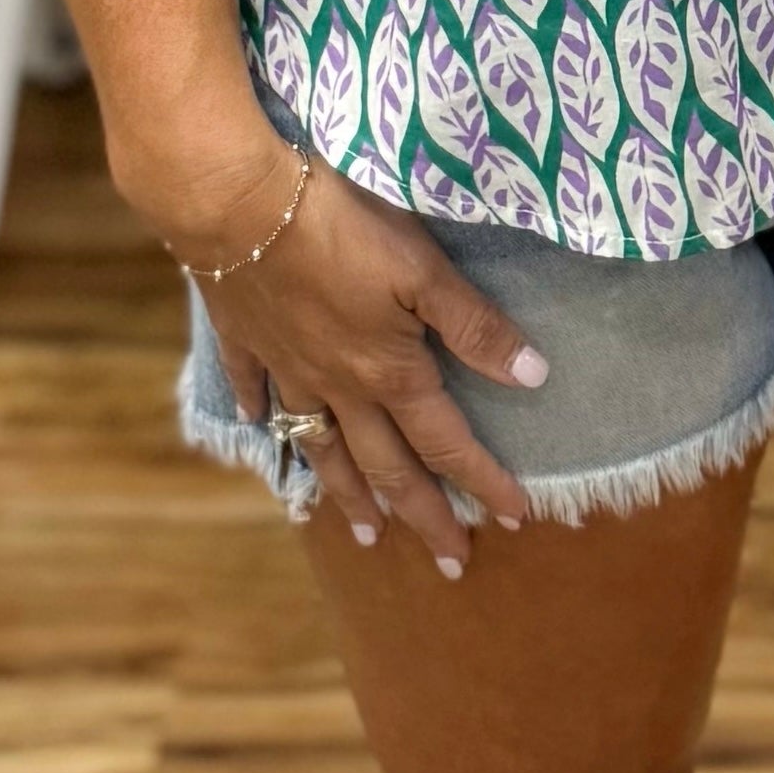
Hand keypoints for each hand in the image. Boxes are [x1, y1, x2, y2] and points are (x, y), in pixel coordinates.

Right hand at [188, 148, 549, 577]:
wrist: (240, 209)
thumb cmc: (344, 229)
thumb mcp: (424, 270)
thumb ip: (475, 326)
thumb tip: (533, 378)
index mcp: (388, 372)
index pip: (446, 442)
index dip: (483, 481)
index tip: (514, 519)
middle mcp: (338, 387)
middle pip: (386, 465)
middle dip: (423, 515)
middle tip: (449, 564)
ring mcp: (287, 368)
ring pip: (323, 446)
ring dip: (347, 492)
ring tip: (365, 534)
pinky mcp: (246, 340)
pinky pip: (255, 389)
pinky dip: (262, 414)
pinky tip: (262, 425)